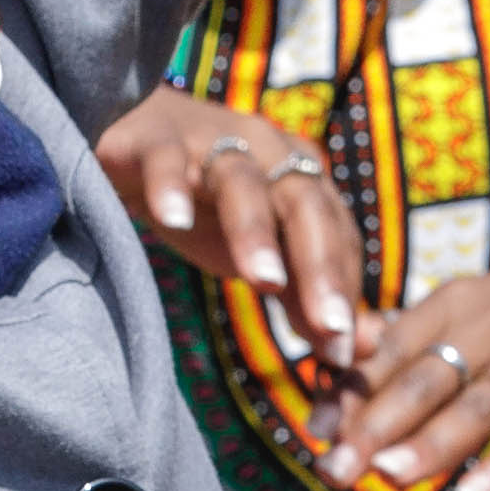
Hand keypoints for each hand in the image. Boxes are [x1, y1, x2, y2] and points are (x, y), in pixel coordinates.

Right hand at [96, 91, 364, 355]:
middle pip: (303, 203)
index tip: (344, 350)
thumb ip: (304, 300)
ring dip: (255, 230)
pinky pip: (166, 159)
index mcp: (301, 178)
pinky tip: (174, 221)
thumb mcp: (259, 254)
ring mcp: (211, 141)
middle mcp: (267, 151)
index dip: (344, 289)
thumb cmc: (208, 204)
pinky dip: (171, 186)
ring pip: (241, 182)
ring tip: (264, 281)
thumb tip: (353, 352)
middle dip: (320, 265)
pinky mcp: (154, 138)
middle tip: (329, 326)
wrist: (135, 140)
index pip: (336, 233)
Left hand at [316, 268, 489, 490]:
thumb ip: (405, 338)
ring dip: (431, 444)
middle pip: (425, 378)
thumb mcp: (472, 309)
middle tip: (335, 468)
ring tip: (390, 478)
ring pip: (475, 406)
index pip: (391, 347)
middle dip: (375, 425)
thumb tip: (329, 367)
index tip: (314, 431)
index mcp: (456, 302)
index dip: (350, 390)